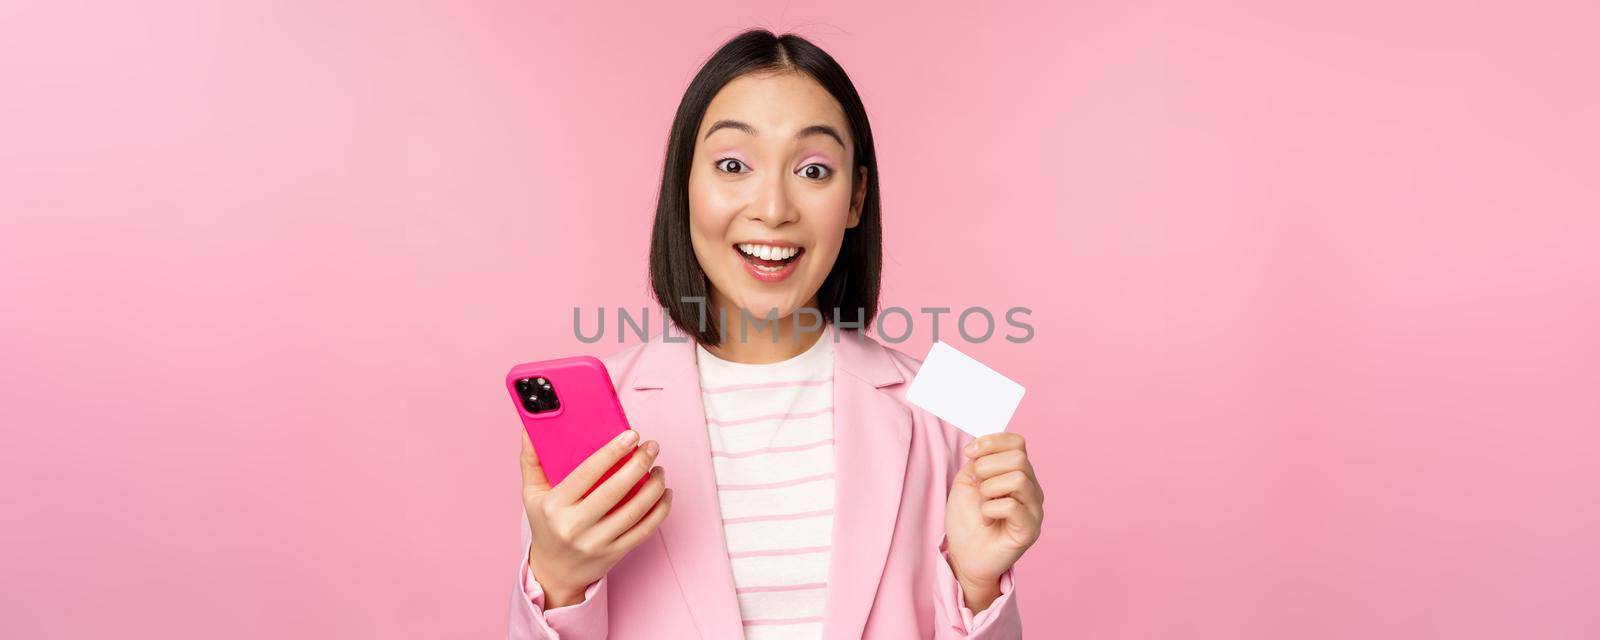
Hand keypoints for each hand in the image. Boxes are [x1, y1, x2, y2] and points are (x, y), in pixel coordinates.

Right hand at [520, 428, 671, 608]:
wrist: (554, 573)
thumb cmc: (546, 525)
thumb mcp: (532, 496)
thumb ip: (532, 462)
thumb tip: (529, 430)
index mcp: (555, 506)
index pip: (587, 473)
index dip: (612, 452)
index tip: (631, 435)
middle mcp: (575, 526)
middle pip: (615, 490)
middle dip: (639, 464)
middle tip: (652, 447)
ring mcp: (597, 542)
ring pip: (635, 510)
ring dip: (654, 486)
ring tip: (660, 469)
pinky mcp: (615, 554)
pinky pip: (644, 530)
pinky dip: (660, 510)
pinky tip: (665, 493)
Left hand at [944, 433, 1042, 611]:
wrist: (964, 557)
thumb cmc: (967, 521)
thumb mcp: (967, 482)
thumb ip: (978, 461)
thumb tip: (984, 447)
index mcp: (1019, 474)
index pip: (1017, 442)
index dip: (992, 441)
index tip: (969, 453)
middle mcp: (1032, 489)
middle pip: (1018, 458)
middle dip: (987, 467)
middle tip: (977, 487)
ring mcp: (1034, 510)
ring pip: (1018, 478)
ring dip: (989, 489)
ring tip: (983, 505)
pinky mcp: (1030, 530)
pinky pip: (1012, 505)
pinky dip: (990, 509)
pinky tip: (986, 520)